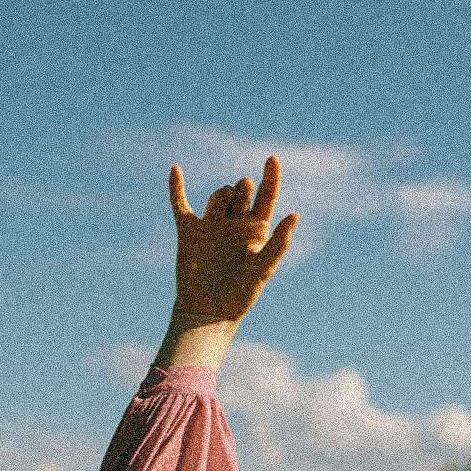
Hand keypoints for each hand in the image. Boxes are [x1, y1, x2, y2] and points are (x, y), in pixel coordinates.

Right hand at [170, 154, 296, 321]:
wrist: (209, 312)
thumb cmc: (241, 295)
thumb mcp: (263, 269)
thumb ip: (278, 244)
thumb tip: (295, 215)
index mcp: (256, 232)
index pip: (266, 198)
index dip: (271, 177)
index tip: (273, 158)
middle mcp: (235, 225)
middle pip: (242, 194)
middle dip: (243, 188)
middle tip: (245, 188)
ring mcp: (212, 226)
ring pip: (218, 198)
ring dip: (222, 196)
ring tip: (223, 207)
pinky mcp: (190, 231)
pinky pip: (181, 205)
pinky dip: (177, 188)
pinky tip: (175, 170)